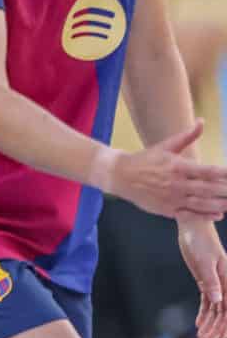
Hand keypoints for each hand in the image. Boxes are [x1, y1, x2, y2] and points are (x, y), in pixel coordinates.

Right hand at [108, 123, 226, 218]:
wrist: (120, 176)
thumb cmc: (145, 160)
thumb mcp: (166, 146)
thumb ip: (187, 136)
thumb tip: (202, 121)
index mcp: (178, 166)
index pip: (207, 171)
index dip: (223, 173)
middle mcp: (176, 183)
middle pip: (207, 188)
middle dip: (224, 190)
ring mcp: (171, 198)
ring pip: (200, 203)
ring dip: (218, 204)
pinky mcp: (166, 209)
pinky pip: (188, 214)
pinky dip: (204, 215)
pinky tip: (217, 215)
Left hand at [180, 218, 226, 337]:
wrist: (193, 227)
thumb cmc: (199, 241)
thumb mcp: (204, 262)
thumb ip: (212, 282)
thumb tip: (219, 301)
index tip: (223, 336)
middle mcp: (225, 282)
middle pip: (224, 309)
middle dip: (217, 327)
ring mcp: (215, 281)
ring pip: (215, 307)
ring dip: (209, 322)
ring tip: (202, 337)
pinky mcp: (206, 280)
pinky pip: (207, 300)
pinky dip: (204, 312)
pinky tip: (199, 324)